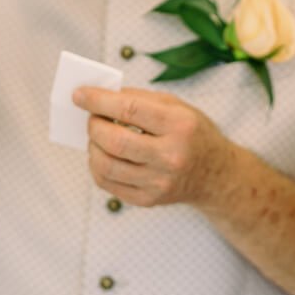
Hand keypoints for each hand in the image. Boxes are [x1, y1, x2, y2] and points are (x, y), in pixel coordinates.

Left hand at [73, 87, 236, 207]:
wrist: (214, 175)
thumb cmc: (192, 134)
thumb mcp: (177, 106)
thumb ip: (139, 99)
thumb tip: (100, 96)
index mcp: (180, 125)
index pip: (130, 110)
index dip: (98, 100)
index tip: (79, 95)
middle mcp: (171, 156)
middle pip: (114, 141)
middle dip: (93, 125)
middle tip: (92, 118)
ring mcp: (159, 182)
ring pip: (106, 165)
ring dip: (93, 147)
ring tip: (98, 138)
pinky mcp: (148, 200)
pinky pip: (107, 184)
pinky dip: (97, 166)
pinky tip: (105, 155)